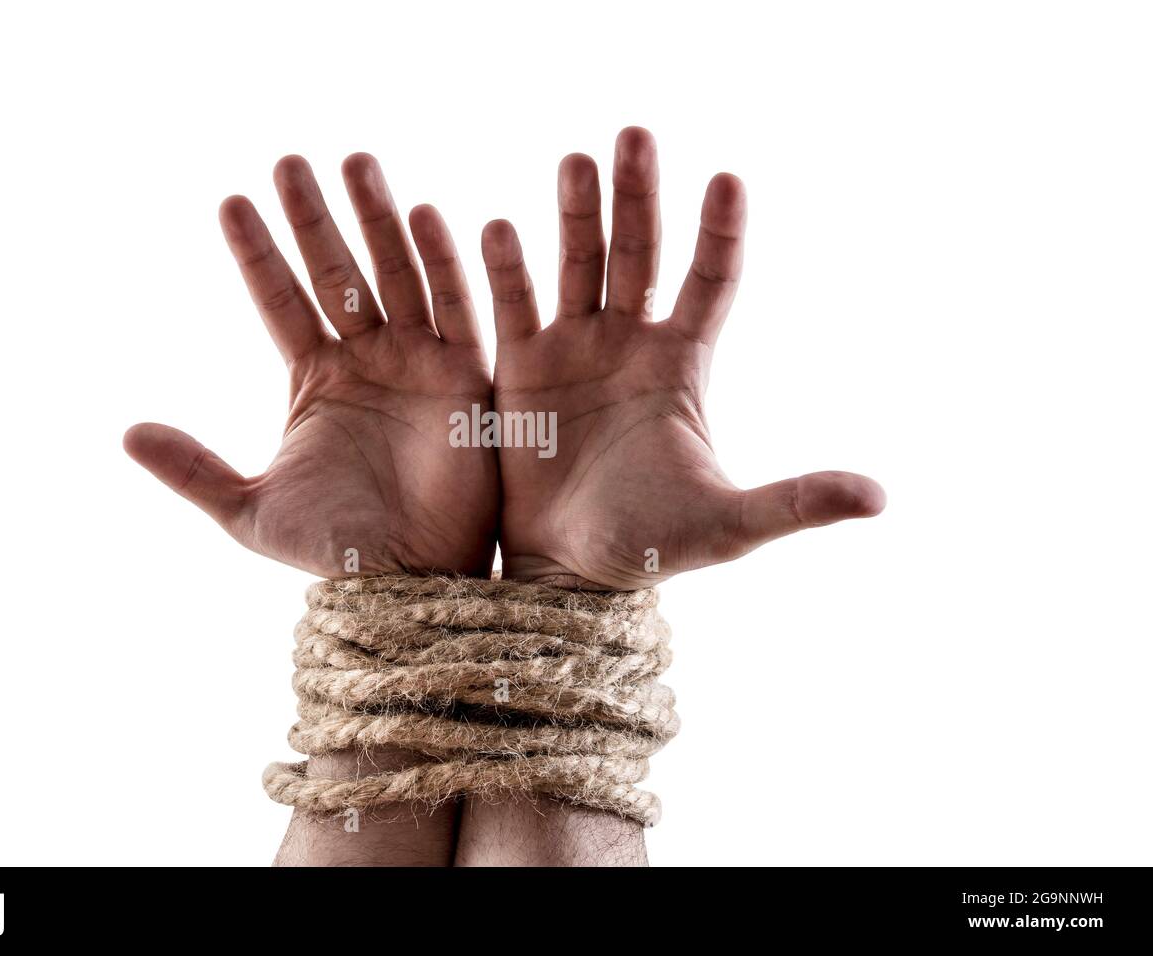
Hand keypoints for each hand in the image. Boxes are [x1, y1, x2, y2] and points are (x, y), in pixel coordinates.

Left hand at [125, 154, 496, 577]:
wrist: (409, 580)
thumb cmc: (335, 549)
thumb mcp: (249, 511)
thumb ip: (192, 469)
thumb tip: (126, 432)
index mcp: (315, 378)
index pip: (280, 300)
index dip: (257, 254)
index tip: (230, 203)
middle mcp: (366, 358)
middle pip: (335, 271)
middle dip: (313, 217)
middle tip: (289, 160)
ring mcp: (417, 361)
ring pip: (395, 275)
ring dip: (378, 220)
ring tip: (356, 162)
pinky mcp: (465, 378)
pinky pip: (456, 311)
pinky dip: (445, 266)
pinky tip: (427, 216)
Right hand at [483, 127, 883, 589]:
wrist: (569, 573)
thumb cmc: (653, 546)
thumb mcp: (730, 524)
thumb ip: (796, 502)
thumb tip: (882, 499)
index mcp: (683, 364)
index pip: (710, 281)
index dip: (720, 233)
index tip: (728, 178)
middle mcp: (629, 342)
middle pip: (640, 253)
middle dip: (639, 197)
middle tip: (635, 135)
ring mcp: (572, 349)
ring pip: (577, 264)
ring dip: (577, 213)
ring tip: (577, 161)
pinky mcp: (518, 369)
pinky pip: (512, 307)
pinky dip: (506, 269)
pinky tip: (496, 227)